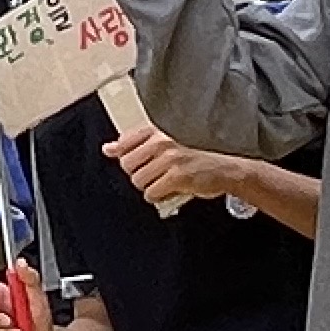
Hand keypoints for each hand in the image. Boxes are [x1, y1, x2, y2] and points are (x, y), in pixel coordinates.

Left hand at [105, 120, 235, 209]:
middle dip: (138, 175)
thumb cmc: (191, 160)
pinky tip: (169, 191)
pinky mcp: (177, 176)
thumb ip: (132, 147)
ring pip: (138, 181)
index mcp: (156, 133)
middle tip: (155, 175)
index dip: (127, 157)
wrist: (222, 171)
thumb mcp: (162, 148)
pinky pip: (151, 193)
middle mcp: (162, 143)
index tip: (140, 162)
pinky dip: (158, 197)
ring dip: (149, 187)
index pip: (123, 143)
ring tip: (164, 182)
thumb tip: (107, 148)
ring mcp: (170, 159)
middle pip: (127, 165)